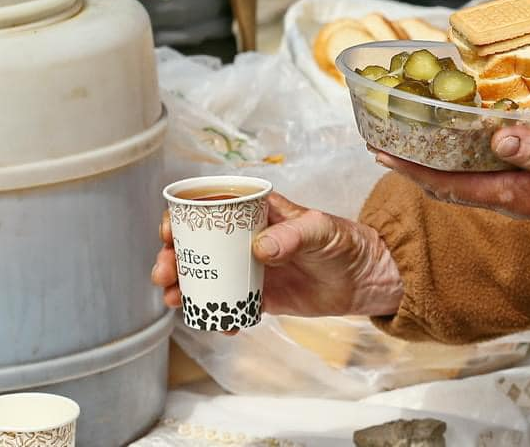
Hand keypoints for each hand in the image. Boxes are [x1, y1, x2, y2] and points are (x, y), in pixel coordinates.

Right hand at [151, 192, 404, 317]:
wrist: (365, 279)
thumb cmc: (345, 241)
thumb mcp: (322, 230)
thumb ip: (294, 235)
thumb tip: (260, 247)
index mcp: (256, 211)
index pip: (210, 207)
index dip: (181, 217)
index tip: (168, 233)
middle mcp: (246, 238)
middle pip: (198, 244)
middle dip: (173, 257)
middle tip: (165, 273)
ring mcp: (250, 267)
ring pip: (207, 274)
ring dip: (185, 286)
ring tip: (176, 300)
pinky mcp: (259, 295)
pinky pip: (229, 303)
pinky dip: (218, 313)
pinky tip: (219, 322)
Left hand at [373, 125, 529, 232]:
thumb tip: (497, 138)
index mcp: (512, 194)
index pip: (447, 184)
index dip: (410, 169)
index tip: (379, 151)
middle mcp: (509, 197)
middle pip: (446, 183)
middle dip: (412, 165)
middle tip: (382, 141)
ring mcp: (520, 191)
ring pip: (463, 178)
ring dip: (434, 161)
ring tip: (412, 138)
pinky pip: (486, 171)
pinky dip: (464, 155)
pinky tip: (465, 138)